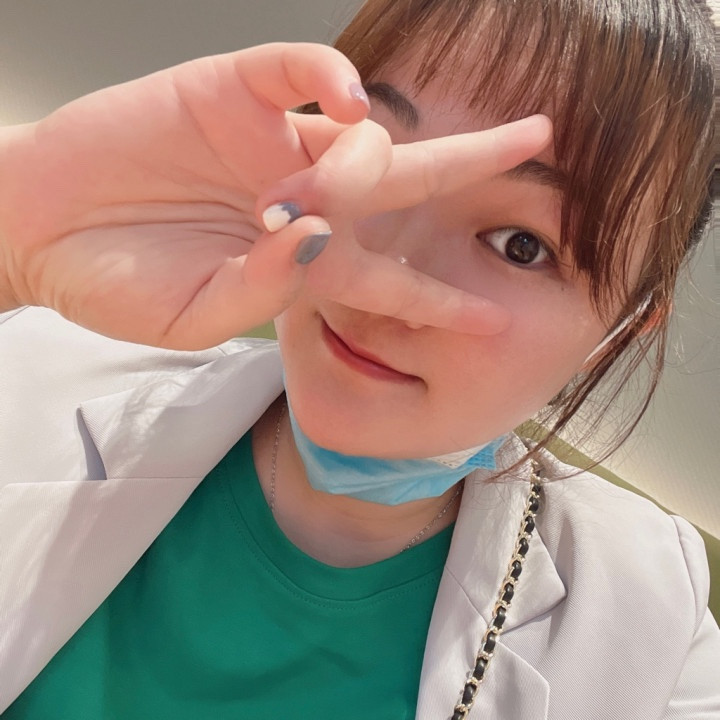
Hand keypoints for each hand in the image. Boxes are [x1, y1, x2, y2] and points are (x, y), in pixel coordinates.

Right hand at [0, 43, 550, 348]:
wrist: (40, 224)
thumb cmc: (115, 280)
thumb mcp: (193, 316)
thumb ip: (261, 289)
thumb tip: (317, 235)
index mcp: (303, 263)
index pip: (391, 281)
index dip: (442, 302)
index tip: (495, 319)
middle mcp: (304, 197)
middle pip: (410, 179)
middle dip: (477, 160)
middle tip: (538, 141)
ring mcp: (272, 142)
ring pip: (363, 131)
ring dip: (363, 160)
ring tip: (307, 195)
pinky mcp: (231, 92)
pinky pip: (301, 70)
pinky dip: (329, 76)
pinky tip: (345, 98)